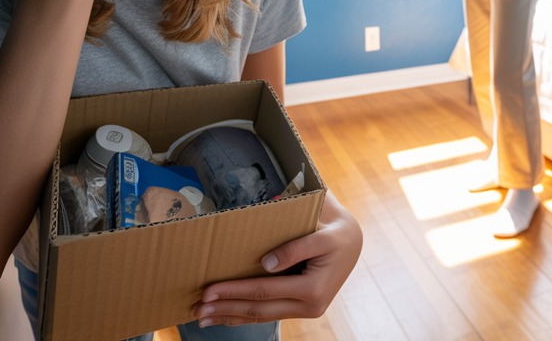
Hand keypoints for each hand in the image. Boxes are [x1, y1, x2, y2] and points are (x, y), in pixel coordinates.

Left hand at [192, 191, 363, 326]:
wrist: (354, 241)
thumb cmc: (335, 232)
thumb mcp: (322, 234)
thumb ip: (296, 248)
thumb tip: (266, 264)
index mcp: (313, 288)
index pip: (263, 292)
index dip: (233, 291)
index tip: (208, 290)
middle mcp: (310, 306)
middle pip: (258, 310)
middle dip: (225, 309)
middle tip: (197, 308)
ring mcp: (306, 310)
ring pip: (262, 317)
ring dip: (231, 317)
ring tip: (203, 318)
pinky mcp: (302, 307)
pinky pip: (269, 314)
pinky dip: (245, 316)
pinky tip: (226, 316)